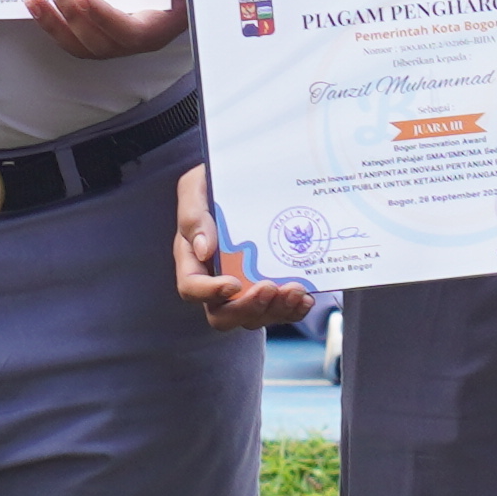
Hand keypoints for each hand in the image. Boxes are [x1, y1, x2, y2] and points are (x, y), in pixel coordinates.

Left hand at [26, 0, 190, 60]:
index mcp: (165, 22)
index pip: (134, 33)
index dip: (107, 19)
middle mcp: (141, 36)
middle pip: (102, 43)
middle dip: (73, 18)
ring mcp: (118, 34)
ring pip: (83, 45)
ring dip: (55, 25)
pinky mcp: (101, 28)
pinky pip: (75, 36)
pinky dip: (54, 24)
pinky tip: (37, 4)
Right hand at [173, 165, 310, 330]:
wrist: (245, 178)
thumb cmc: (215, 182)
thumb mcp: (197, 187)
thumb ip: (194, 215)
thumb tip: (204, 249)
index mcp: (193, 258)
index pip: (191, 287)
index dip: (210, 292)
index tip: (233, 283)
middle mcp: (215, 279)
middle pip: (223, 314)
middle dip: (249, 307)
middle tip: (270, 287)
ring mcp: (242, 288)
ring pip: (254, 317)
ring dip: (276, 310)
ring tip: (296, 290)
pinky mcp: (267, 288)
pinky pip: (278, 311)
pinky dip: (292, 309)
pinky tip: (305, 297)